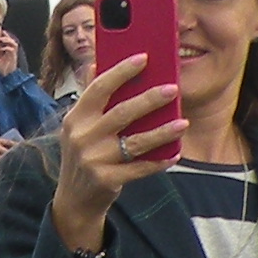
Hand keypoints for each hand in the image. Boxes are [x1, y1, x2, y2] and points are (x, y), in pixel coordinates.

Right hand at [48, 55, 185, 253]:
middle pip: (121, 113)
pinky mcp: (106, 180)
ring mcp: (94, 160)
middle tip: (173, 88)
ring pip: (135, 142)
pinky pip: (140, 168)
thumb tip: (99, 64)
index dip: (121, 71)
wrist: (74, 200)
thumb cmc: (83, 155)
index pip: (99, 88)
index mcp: (76, 118)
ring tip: (183, 123)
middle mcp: (82, 137)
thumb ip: (91, 98)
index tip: (144, 57)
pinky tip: (174, 153)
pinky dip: (159, 161)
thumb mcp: (79, 127)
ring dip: (162, 132)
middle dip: (149, 99)